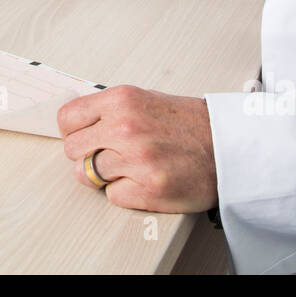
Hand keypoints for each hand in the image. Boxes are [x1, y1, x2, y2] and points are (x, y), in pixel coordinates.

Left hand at [58, 86, 217, 212]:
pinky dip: (124, 192)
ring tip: (128, 167)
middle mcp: (125, 128)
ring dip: (105, 175)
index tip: (81, 136)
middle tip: (108, 154)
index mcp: (122, 101)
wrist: (228, 145)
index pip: (67, 118)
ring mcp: (136, 160)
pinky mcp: (148, 190)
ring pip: (87, 175)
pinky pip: (112, 196)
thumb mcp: (145, 100)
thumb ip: (110, 110)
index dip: (72, 131)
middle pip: (72, 149)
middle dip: (86, 154)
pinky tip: (143, 180)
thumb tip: (77, 122)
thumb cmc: (190, 124)